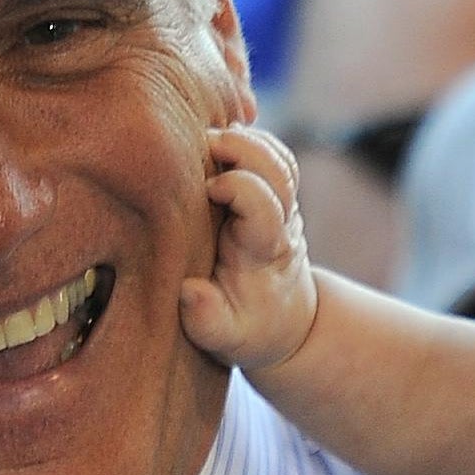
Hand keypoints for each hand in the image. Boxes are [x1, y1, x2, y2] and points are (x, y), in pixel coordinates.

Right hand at [180, 124, 319, 371]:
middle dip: (243, 148)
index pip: (265, 203)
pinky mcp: (275, 195)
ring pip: (280, 157)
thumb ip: (207, 320)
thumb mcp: (225, 338)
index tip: (207, 191)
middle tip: (203, 145)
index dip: (239, 186)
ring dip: (247, 140)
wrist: (284, 323)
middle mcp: (282, 221)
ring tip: (207, 138)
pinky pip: (274, 156)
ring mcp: (283, 205)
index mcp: (264, 250)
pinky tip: (223, 136)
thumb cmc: (248, 329)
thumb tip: (190, 291)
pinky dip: (252, 138)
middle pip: (279, 169)